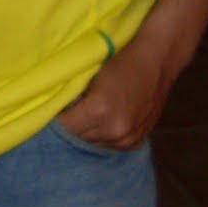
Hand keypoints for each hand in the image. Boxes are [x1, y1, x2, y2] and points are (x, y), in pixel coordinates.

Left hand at [57, 32, 177, 149]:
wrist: (157, 62)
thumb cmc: (119, 61)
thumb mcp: (89, 73)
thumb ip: (71, 94)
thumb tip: (51, 107)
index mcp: (100, 109)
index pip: (64, 126)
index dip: (56, 118)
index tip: (50, 110)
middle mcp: (115, 128)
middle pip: (78, 138)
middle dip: (70, 127)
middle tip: (66, 112)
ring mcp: (128, 138)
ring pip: (93, 144)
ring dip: (86, 133)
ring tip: (85, 115)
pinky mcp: (136, 142)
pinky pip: (109, 146)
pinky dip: (102, 136)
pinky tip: (101, 121)